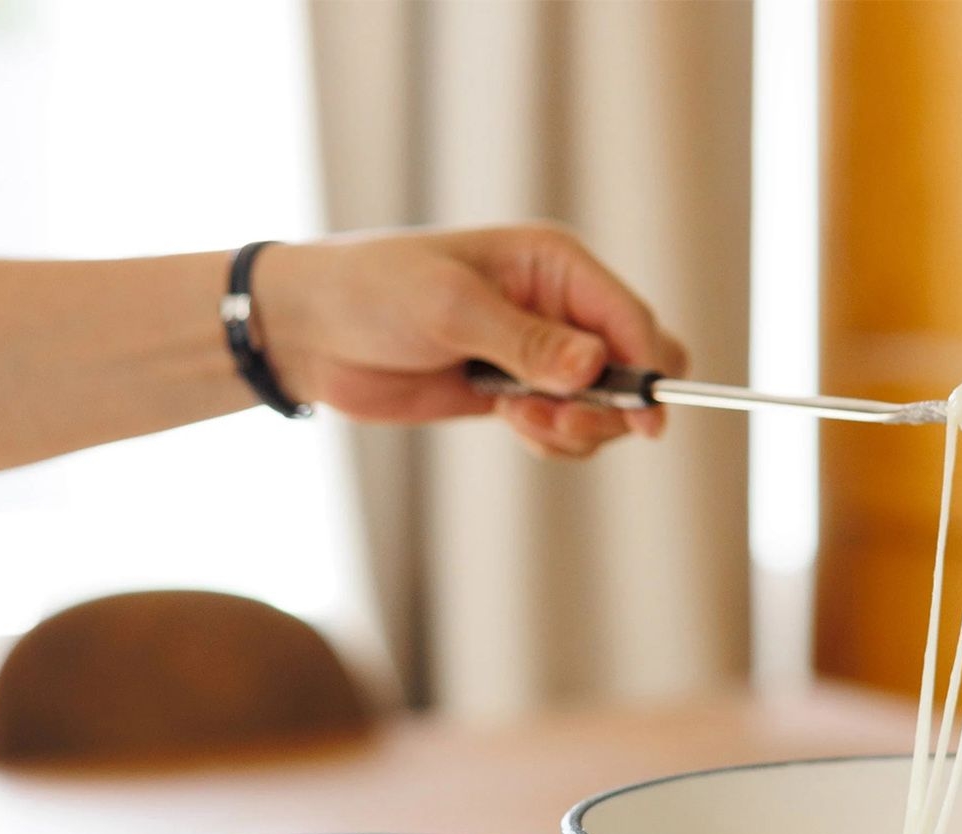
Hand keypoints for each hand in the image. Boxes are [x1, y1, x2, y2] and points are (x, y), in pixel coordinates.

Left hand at [250, 227, 688, 457]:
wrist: (314, 332)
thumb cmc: (372, 291)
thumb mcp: (450, 308)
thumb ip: (527, 341)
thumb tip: (594, 367)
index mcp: (553, 264)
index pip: (629, 318)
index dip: (647, 369)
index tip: (646, 420)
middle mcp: (558, 307)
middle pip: (634, 366)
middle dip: (614, 406)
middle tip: (561, 423)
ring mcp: (541, 354)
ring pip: (605, 407)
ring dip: (576, 429)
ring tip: (519, 420)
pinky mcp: (518, 394)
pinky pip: (568, 429)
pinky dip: (554, 441)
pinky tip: (513, 425)